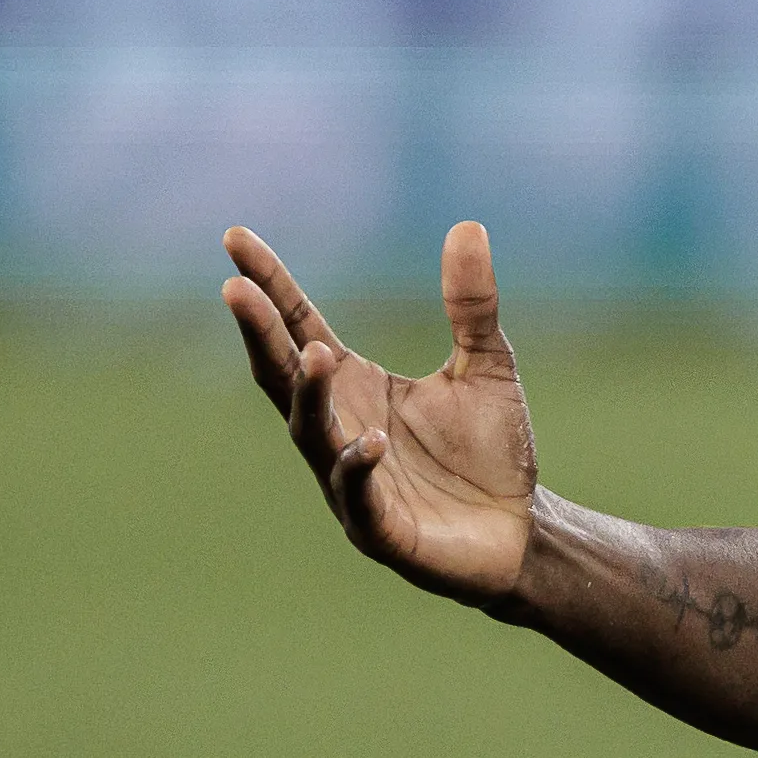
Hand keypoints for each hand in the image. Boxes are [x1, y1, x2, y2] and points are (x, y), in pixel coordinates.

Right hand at [222, 222, 535, 604]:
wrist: (523, 532)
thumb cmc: (493, 453)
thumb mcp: (487, 366)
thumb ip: (472, 304)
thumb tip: (469, 225)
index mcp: (354, 385)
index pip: (298, 325)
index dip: (269, 284)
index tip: (234, 237)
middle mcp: (340, 427)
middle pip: (283, 374)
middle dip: (259, 334)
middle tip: (235, 288)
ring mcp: (352, 481)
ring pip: (311, 433)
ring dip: (306, 394)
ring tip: (312, 353)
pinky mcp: (380, 530)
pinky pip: (359, 495)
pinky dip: (360, 467)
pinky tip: (374, 439)